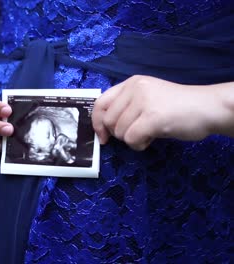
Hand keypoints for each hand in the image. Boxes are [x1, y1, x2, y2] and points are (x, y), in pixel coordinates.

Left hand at [92, 75, 224, 150]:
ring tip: (150, 132)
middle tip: (139, 131)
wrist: (207, 108)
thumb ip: (126, 106)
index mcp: (131, 83)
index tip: (102, 136)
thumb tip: (103, 127)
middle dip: (120, 133)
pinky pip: (131, 139)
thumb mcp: (148, 98)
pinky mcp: (152, 117)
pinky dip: (139, 145)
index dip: (97, 122)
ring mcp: (144, 102)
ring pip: (120, 132)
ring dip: (133, 139)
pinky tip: (153, 138)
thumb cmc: (177, 107)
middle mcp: (135, 88)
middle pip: (108, 121)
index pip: (100, 103)